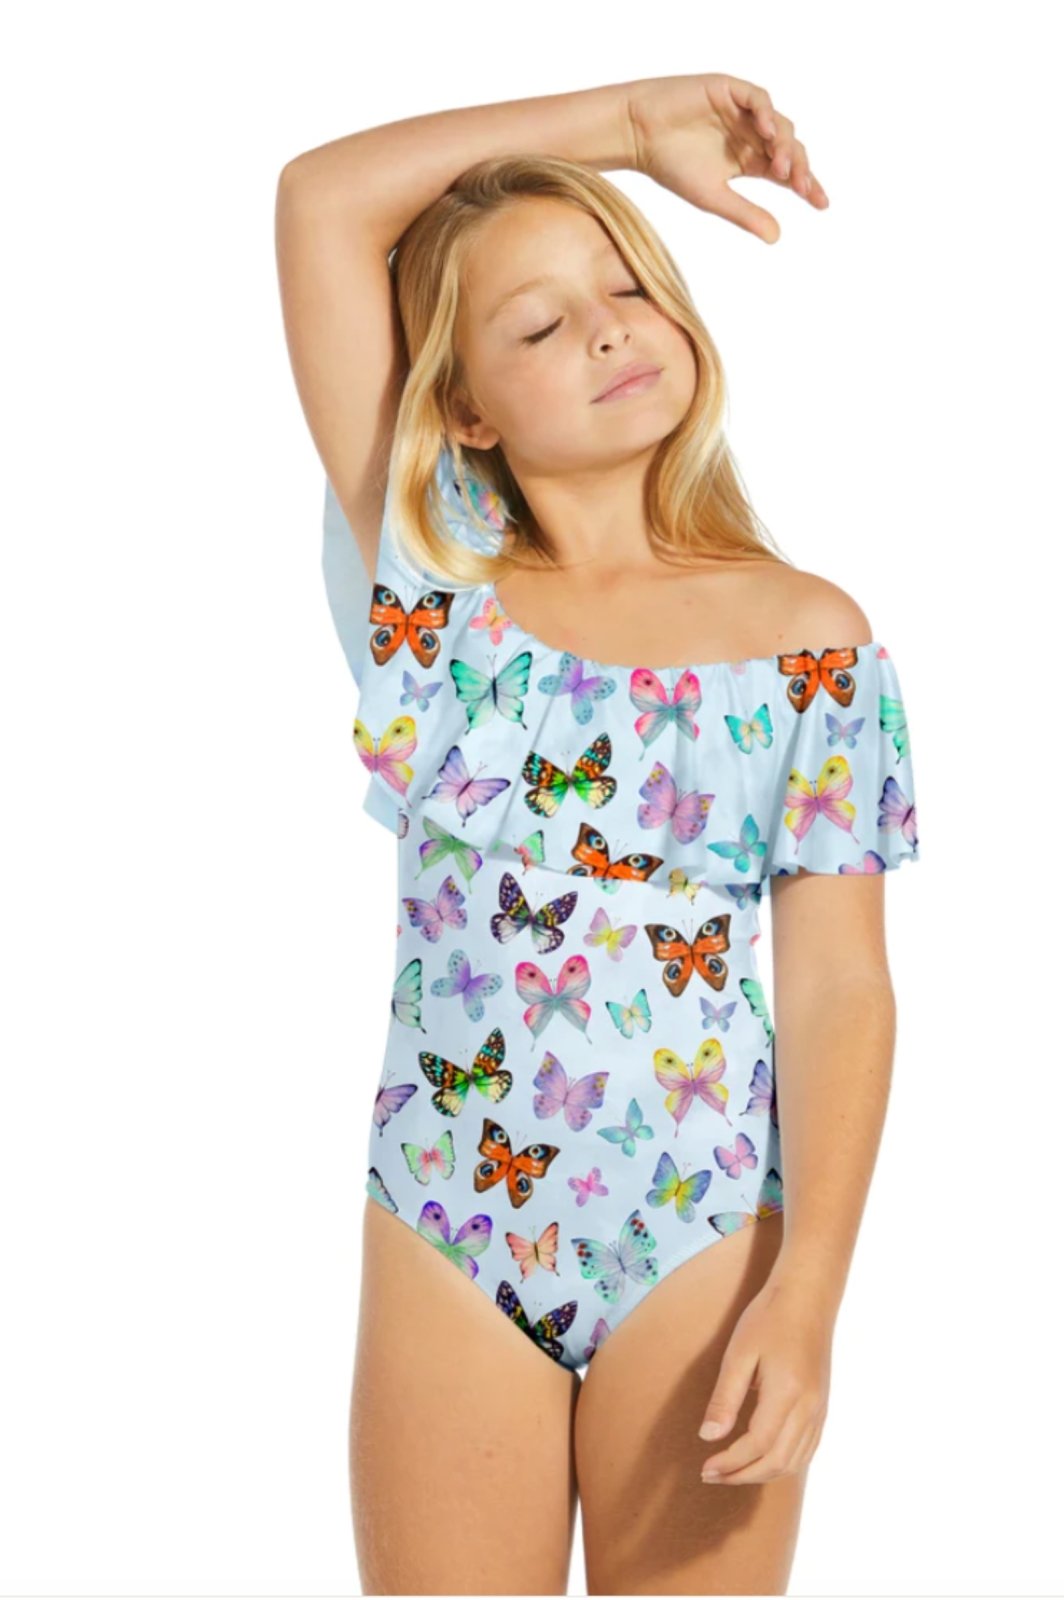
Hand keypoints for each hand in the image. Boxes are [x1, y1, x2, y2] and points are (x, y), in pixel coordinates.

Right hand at [625, 73, 828, 242]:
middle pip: (789, 149)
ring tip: (781, 169)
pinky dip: (767, 114)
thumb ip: (744, 214)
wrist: (638, 134)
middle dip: (800, 169)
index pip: (787, 172)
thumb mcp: (712, 197)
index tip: (822, 204)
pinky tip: (767, 133)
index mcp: (749, 160)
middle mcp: (751, 134)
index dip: (807, 185)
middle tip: (802, 189)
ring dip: (784, 146)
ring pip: (779, 124)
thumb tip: (777, 238)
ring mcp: (742, 111)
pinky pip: (759, 99)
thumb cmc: (670, 166)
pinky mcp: (730, 90)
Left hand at [696, 1276, 832, 1484]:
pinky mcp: (822, 1407)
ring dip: (763, 1474)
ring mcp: (819, 1410)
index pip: (757, 1445)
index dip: (730, 1462)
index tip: (705, 1467)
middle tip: (712, 1475)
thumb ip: (725, 1398)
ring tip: (732, 1472)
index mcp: (786, 1393)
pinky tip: (762, 1459)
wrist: (807, 1297)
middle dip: (743, 1475)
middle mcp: (809, 1408)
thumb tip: (708, 1437)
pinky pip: (806, 1449)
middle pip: (777, 1461)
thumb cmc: (768, 1319)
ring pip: (794, 1461)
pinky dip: (783, 1464)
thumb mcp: (739, 1353)